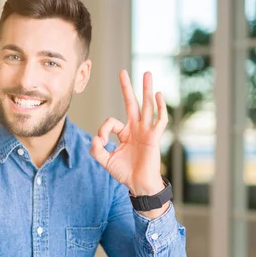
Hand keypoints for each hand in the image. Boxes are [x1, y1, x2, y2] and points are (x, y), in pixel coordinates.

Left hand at [90, 70, 167, 215]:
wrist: (138, 184)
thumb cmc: (125, 173)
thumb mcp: (105, 160)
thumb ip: (96, 149)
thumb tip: (95, 138)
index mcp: (125, 133)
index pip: (112, 122)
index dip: (104, 129)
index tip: (101, 141)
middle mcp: (136, 128)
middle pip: (132, 103)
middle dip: (127, 88)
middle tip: (123, 72)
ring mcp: (146, 131)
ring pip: (146, 106)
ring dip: (147, 89)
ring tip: (147, 74)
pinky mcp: (154, 137)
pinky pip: (159, 119)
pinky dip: (160, 107)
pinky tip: (158, 95)